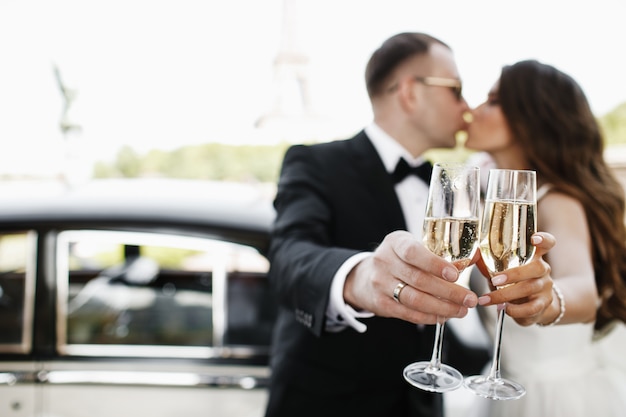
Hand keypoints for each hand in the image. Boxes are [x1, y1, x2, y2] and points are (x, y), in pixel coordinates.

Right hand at [343, 230, 478, 324]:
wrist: (365, 276)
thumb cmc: (398, 260)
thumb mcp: (413, 248)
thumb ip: (437, 254)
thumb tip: (468, 263)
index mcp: (395, 243)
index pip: (413, 252)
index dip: (435, 264)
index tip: (455, 274)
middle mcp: (384, 261)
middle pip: (419, 280)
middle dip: (449, 292)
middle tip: (470, 299)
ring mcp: (380, 283)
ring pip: (414, 299)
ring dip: (442, 308)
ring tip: (461, 311)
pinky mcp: (381, 303)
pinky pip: (408, 313)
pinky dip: (429, 317)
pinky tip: (443, 316)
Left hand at [476, 231, 555, 325]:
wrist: (534, 305)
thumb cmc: (515, 282)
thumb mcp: (503, 269)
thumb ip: (490, 262)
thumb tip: (472, 255)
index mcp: (534, 256)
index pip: (547, 243)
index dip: (544, 239)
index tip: (535, 239)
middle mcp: (543, 270)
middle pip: (537, 267)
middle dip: (514, 274)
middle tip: (494, 280)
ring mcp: (545, 288)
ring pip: (530, 289)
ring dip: (505, 295)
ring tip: (487, 299)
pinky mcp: (543, 305)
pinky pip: (532, 308)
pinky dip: (515, 310)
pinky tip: (503, 309)